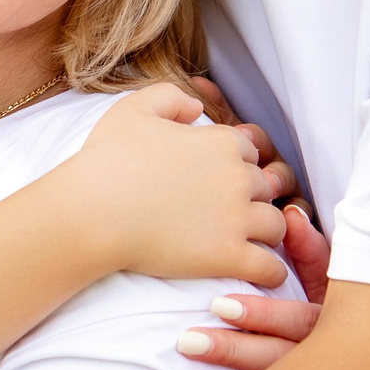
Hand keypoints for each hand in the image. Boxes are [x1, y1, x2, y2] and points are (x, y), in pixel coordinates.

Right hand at [60, 82, 287, 287]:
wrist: (93, 211)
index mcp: (220, 143)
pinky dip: (271, 271)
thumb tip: (198, 109)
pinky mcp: (228, 256)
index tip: (217, 177)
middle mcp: (237, 178)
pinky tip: (260, 272)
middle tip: (229, 210)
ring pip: (276, 225)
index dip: (236, 163)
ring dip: (266, 232)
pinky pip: (271, 267)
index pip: (250, 151)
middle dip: (252, 196)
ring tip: (247, 240)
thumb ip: (170, 97)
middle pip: (266, 187)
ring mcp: (236, 219)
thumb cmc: (108, 160)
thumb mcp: (134, 110)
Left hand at [179, 205, 330, 369]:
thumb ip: (311, 246)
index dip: (263, 314)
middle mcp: (327, 357)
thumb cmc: (345, 303)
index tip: (219, 305)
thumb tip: (289, 214)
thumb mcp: (332, 275)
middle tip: (189, 340)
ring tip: (192, 368)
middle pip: (279, 356)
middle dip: (235, 348)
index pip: (299, 319)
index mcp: (335, 322)